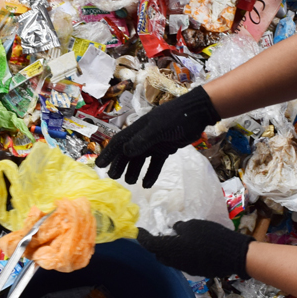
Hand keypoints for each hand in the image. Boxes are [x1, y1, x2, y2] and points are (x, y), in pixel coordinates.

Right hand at [96, 86, 219, 186]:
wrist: (196, 114)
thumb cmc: (176, 118)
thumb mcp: (158, 129)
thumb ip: (142, 140)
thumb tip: (125, 152)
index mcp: (138, 130)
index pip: (119, 142)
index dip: (108, 153)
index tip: (99, 164)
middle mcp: (143, 137)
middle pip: (127, 153)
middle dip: (120, 164)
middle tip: (114, 177)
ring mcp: (154, 143)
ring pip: (140, 159)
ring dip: (134, 170)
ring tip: (130, 182)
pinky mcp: (165, 148)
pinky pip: (155, 162)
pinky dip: (151, 172)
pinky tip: (147, 184)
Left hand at [138, 220, 251, 278]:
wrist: (232, 254)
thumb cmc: (211, 236)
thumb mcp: (193, 226)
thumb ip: (180, 228)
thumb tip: (175, 230)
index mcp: (171, 250)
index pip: (150, 244)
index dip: (143, 237)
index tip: (139, 231)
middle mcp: (175, 262)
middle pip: (159, 255)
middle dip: (155, 246)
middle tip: (157, 235)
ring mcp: (186, 268)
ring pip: (171, 260)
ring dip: (168, 251)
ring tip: (173, 240)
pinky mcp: (197, 271)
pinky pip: (183, 262)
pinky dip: (180, 255)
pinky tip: (187, 247)